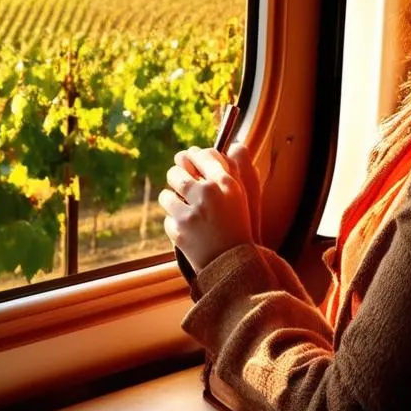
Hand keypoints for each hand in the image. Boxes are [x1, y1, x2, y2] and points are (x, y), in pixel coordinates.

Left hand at [159, 144, 255, 273]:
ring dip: (171, 201)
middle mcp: (208, 194)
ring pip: (166, 195)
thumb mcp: (244, 196)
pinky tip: (188, 230)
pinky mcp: (178, 232)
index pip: (202, 155)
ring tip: (183, 208)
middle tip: (180, 182)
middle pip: (176, 171)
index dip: (192, 156)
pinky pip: (167, 218)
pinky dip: (175, 224)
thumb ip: (236, 169)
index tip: (189, 160)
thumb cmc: (239, 226)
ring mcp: (191, 214)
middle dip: (176, 176)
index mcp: (226, 183)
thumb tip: (234, 145)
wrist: (234, 265)